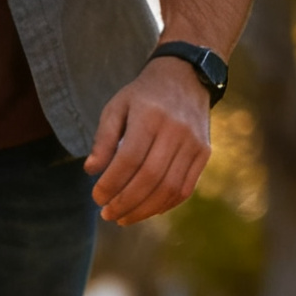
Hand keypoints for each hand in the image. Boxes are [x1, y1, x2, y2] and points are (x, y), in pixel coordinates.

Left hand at [85, 58, 212, 224]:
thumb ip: (103, 139)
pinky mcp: (204, 152)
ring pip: (169, 187)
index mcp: (150, 116)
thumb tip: (91, 171)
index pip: (129, 159)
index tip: (96, 197)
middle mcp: (176, 130)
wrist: (186, 76)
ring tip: (122, 219)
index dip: (111, 184)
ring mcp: (194, 142)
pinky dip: (165, 205)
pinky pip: (186, 187)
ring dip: (143, 210)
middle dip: (125, 202)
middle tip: (107, 214)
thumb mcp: (116, 107)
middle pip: (150, 177)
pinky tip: (146, 211)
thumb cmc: (143, 96)